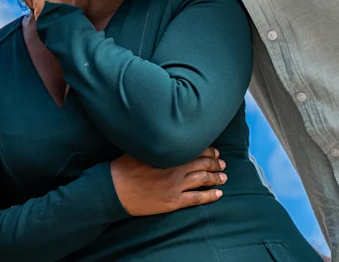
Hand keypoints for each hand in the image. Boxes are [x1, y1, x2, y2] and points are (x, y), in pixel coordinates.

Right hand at [109, 149, 226, 216]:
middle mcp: (175, 169)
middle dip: (215, 163)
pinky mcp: (173, 201)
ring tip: (224, 177)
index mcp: (168, 155)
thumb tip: (162, 135)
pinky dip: (210, 196)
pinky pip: (197, 199)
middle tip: (222, 163)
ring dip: (216, 178)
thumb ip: (154, 144)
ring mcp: (175, 186)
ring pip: (203, 180)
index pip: (195, 150)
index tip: (214, 151)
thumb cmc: (123, 168)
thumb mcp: (138, 148)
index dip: (208, 150)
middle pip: (203, 164)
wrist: (114, 190)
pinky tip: (219, 194)